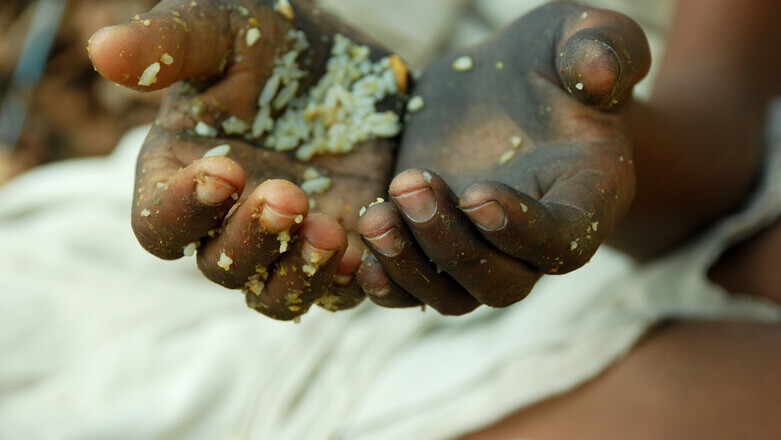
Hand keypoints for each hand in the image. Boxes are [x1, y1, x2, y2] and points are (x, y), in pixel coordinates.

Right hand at [89, 0, 407, 319]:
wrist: (351, 63)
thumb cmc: (273, 42)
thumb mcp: (224, 28)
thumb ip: (170, 43)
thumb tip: (102, 51)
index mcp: (180, 178)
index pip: (159, 224)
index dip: (184, 209)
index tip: (225, 170)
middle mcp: (227, 223)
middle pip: (219, 267)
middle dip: (250, 239)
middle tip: (288, 195)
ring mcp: (284, 245)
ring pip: (274, 296)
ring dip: (297, 276)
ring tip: (331, 232)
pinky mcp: (337, 249)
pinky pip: (336, 291)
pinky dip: (347, 282)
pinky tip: (366, 251)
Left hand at [356, 2, 650, 313]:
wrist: (500, 86)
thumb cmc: (551, 60)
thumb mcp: (581, 35)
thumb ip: (604, 48)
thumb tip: (602, 78)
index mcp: (587, 196)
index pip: (566, 240)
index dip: (524, 231)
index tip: (479, 194)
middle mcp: (537, 241)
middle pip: (503, 282)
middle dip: (453, 245)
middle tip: (413, 184)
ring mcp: (484, 252)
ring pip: (454, 296)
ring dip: (411, 267)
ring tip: (376, 216)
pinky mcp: (434, 248)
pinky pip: (412, 292)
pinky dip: (386, 286)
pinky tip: (359, 256)